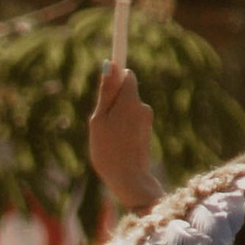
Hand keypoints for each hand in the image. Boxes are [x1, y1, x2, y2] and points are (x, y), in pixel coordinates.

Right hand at [89, 62, 162, 214]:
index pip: (126, 74)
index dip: (117, 70)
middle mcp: (142, 107)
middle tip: (100, 120)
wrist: (129, 180)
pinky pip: (131, 120)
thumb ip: (105, 93)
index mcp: (130, 101)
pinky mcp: (146, 131)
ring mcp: (146, 119)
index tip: (111, 63)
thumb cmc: (108, 151)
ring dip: (116, 116)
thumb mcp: (99, 121)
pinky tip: (116, 144)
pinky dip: (122, 127)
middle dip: (113, 99)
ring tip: (107, 138)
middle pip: (126, 91)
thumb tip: (109, 66)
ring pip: (128, 107)